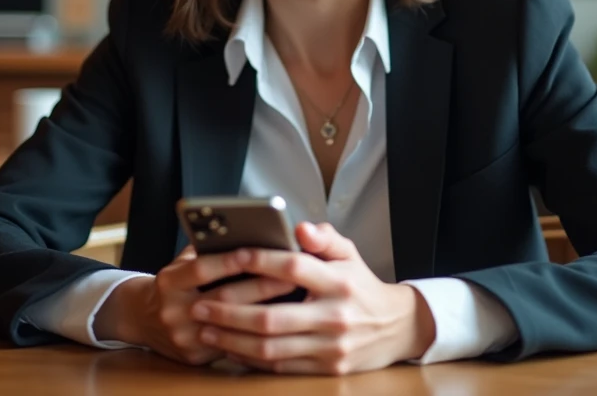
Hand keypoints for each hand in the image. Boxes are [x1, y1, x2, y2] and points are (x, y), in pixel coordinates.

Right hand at [94, 245, 297, 366]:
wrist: (142, 319)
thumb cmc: (173, 284)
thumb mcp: (179, 263)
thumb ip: (205, 251)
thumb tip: (244, 234)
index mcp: (168, 282)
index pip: (202, 269)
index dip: (230, 260)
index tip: (259, 251)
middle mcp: (173, 310)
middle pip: (223, 298)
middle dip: (261, 286)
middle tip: (292, 276)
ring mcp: (183, 336)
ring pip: (231, 325)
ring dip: (265, 310)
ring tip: (292, 299)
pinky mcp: (194, 356)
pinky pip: (230, 345)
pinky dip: (255, 333)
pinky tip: (277, 324)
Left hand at [188, 222, 435, 374]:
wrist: (396, 328)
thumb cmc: (361, 285)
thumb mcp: (349, 253)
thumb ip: (324, 237)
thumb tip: (300, 228)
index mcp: (338, 282)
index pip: (292, 268)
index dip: (260, 261)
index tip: (231, 256)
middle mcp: (334, 316)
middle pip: (272, 317)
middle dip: (229, 313)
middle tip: (200, 306)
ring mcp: (331, 347)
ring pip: (271, 348)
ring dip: (232, 340)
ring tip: (206, 330)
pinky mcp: (327, 370)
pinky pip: (281, 367)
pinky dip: (251, 360)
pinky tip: (229, 349)